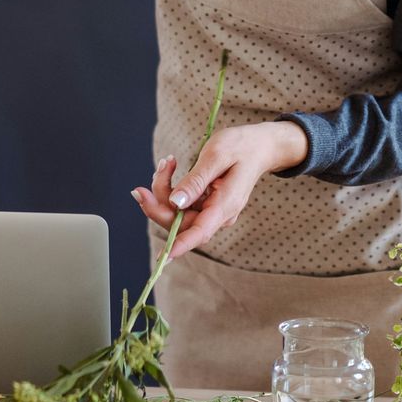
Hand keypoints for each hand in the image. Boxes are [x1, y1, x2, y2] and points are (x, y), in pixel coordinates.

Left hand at [129, 122, 308, 259]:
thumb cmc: (241, 147)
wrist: (260, 145)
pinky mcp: (206, 204)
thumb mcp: (216, 156)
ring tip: (167, 163)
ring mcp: (212, 210)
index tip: (165, 256)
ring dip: (163, 190)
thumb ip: (196, 181)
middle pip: (181, 222)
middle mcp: (219, 213)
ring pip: (178, 213)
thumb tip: (175, 203)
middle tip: (141, 186)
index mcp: (226, 204)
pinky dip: (170, 188)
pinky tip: (170, 167)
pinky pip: (182, 204)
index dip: (180, 244)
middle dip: (159, 203)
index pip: (200, 232)